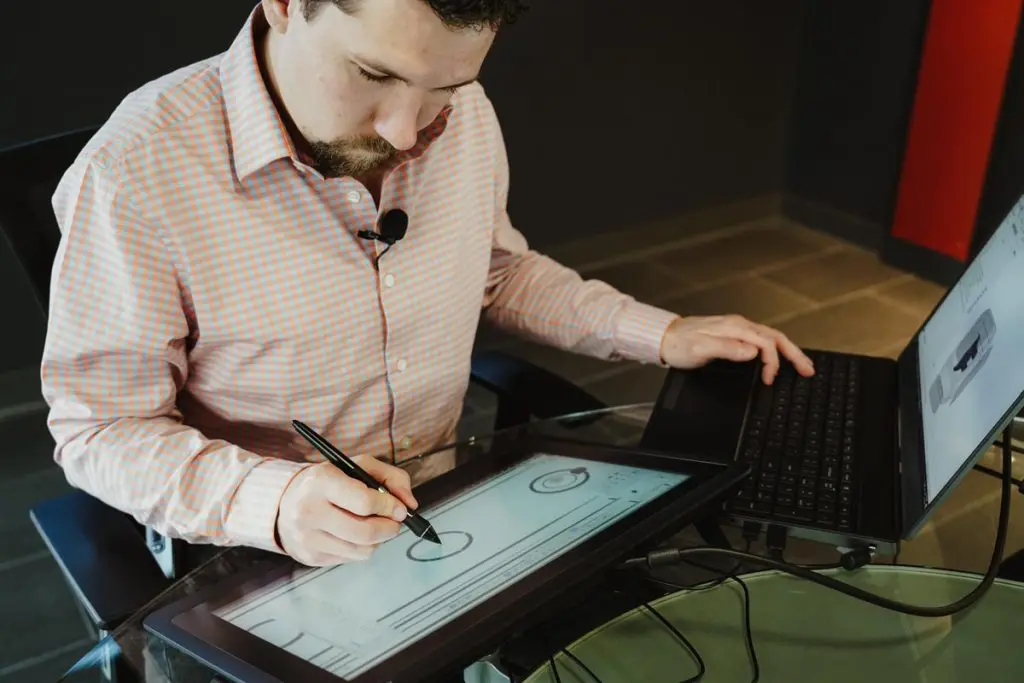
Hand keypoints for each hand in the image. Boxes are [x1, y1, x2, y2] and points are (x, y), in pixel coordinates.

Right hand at [275, 456, 418, 566]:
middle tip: (396, 522)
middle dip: (390, 528)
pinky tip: (355, 533)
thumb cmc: (329, 481)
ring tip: (376, 526)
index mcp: (321, 482)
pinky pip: (350, 558)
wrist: (284, 503)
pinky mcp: (310, 556)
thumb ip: (391, 477)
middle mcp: (309, 511)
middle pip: (365, 532)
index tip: (401, 508)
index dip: (389, 507)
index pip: (364, 502)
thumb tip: (410, 504)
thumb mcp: (357, 466)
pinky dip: (361, 547)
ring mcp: (308, 538)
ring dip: (378, 540)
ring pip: (362, 550)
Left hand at [659, 314, 814, 383]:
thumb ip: (727, 349)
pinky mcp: (733, 335)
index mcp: (736, 328)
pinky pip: (761, 340)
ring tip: (802, 365)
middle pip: (775, 337)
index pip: (766, 343)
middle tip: (809, 371)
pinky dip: (775, 350)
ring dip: (788, 351)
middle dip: (794, 354)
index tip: (769, 380)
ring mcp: (737, 329)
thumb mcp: (700, 348)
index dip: (772, 362)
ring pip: (770, 338)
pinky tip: (779, 358)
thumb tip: (753, 352)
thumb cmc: (679, 345)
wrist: (664, 337)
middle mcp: (740, 325)